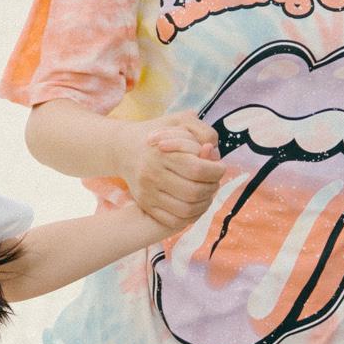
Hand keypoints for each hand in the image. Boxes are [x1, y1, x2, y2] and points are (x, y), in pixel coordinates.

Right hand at [124, 112, 226, 231]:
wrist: (124, 149)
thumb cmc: (159, 134)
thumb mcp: (180, 122)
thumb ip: (202, 132)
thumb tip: (212, 152)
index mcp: (161, 153)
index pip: (198, 169)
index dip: (216, 170)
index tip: (219, 167)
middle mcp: (152, 175)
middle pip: (194, 192)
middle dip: (212, 187)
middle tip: (214, 180)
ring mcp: (147, 193)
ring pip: (187, 210)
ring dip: (205, 203)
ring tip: (207, 192)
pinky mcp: (145, 205)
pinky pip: (174, 221)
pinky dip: (191, 216)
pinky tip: (196, 204)